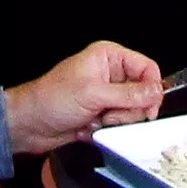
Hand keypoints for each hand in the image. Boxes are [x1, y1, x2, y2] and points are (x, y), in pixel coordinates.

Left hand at [5, 41, 160, 154]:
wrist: (31, 124)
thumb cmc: (51, 99)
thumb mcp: (93, 94)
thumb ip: (129, 95)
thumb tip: (156, 92)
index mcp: (109, 57)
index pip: (147, 68)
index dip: (152, 89)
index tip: (149, 108)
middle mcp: (110, 74)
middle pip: (143, 93)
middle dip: (128, 110)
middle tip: (110, 114)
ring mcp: (107, 95)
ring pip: (133, 112)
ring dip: (115, 122)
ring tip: (95, 120)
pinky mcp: (102, 114)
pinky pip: (120, 125)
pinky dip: (107, 130)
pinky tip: (89, 127)